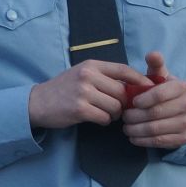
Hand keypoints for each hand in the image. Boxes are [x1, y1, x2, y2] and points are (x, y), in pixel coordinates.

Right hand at [27, 59, 147, 129]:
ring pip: (115, 106)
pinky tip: (95, 118)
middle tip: (117, 108)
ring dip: (114, 114)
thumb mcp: (82, 75)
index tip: (148, 88)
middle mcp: (87, 76)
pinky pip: (104, 118)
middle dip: (123, 103)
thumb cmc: (64, 89)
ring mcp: (83, 92)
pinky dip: (104, 121)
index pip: (123, 70)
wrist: (37, 102)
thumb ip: (104, 77)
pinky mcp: (79, 109)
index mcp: (91, 65)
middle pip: (122, 92)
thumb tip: (134, 86)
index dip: (139, 80)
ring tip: (104, 113)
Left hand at [122, 51, 185, 149]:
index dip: (142, 99)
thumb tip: (152, 54)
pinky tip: (134, 137)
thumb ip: (155, 65)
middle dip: (134, 116)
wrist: (182, 109)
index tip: (132, 102)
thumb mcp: (160, 76)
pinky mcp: (184, 138)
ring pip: (155, 129)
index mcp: (182, 87)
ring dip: (135, 130)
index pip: (159, 94)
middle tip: (124, 116)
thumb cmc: (164, 91)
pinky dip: (143, 141)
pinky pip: (160, 142)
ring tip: (126, 127)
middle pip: (154, 113)